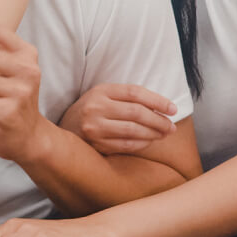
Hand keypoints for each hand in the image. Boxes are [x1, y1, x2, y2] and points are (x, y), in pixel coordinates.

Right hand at [60, 83, 176, 154]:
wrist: (63, 128)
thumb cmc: (91, 110)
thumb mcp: (104, 95)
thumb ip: (127, 97)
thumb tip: (160, 107)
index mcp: (101, 91)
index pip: (135, 93)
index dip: (158, 101)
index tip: (173, 109)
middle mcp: (96, 108)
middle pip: (136, 113)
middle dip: (159, 120)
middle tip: (172, 126)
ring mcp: (94, 128)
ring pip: (133, 131)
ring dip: (153, 134)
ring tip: (164, 134)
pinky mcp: (95, 145)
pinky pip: (125, 146)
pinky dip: (142, 144)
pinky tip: (150, 142)